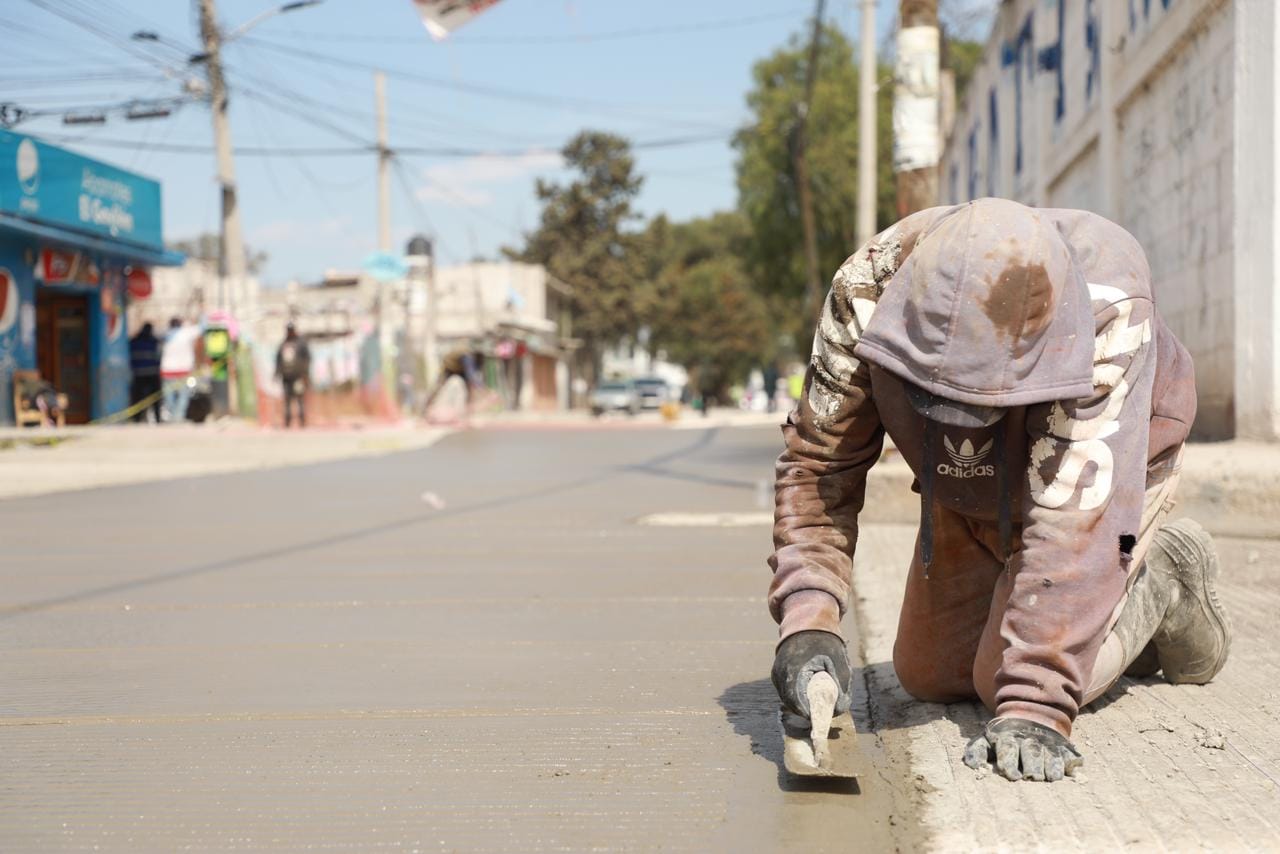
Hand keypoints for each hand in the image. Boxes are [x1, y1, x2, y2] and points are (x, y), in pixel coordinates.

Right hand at [771, 630, 852, 717]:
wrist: (808, 624)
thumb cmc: (826, 644)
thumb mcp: (839, 664)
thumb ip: (841, 689)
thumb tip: (839, 711)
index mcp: (793, 669)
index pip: (795, 700)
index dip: (808, 713)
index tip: (821, 719)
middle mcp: (780, 672)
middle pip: (790, 702)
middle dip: (806, 711)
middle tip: (822, 715)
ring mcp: (776, 673)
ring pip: (786, 698)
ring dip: (800, 705)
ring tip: (817, 706)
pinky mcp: (777, 673)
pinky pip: (785, 691)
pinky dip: (796, 697)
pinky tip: (808, 697)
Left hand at [963, 717, 1082, 781]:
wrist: (1030, 713)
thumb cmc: (1004, 736)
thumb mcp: (987, 739)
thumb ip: (977, 750)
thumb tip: (973, 766)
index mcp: (1008, 736)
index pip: (1008, 748)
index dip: (1009, 762)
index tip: (1012, 776)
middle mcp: (1028, 738)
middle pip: (1031, 752)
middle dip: (1032, 765)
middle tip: (1032, 776)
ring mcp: (1047, 741)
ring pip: (1050, 754)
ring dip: (1052, 765)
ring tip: (1051, 777)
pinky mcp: (1063, 746)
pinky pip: (1070, 754)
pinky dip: (1071, 761)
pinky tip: (1070, 769)